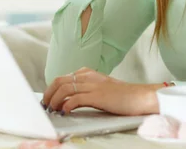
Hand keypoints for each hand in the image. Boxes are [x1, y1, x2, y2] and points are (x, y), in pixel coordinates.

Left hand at [42, 67, 158, 115]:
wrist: (139, 96)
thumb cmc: (121, 95)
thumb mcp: (100, 89)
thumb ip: (84, 91)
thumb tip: (67, 102)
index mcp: (87, 73)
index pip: (62, 77)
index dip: (51, 89)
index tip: (47, 99)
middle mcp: (88, 76)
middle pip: (59, 80)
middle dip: (48, 93)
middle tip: (46, 105)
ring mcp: (92, 85)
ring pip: (64, 88)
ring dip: (55, 100)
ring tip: (53, 109)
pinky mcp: (97, 95)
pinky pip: (75, 98)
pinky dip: (67, 105)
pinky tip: (65, 112)